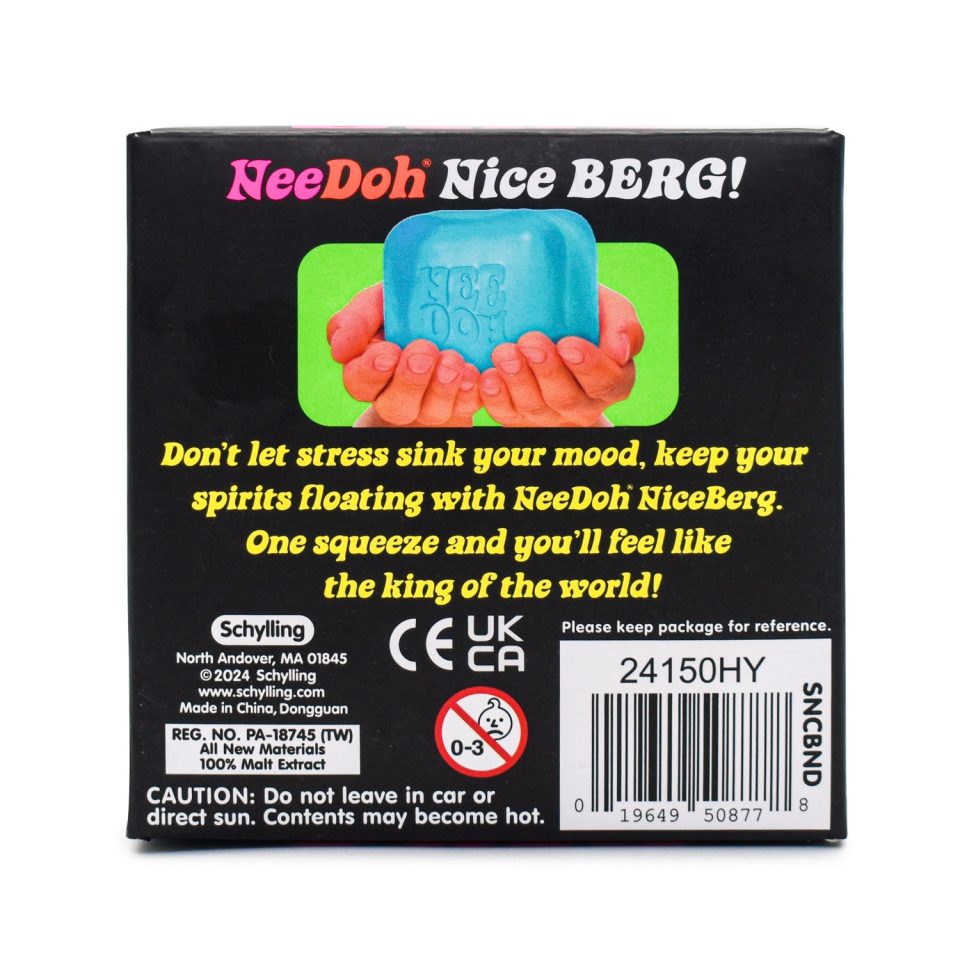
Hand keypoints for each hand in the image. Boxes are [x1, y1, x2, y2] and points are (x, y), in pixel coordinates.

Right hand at [327, 283, 481, 426]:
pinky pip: (466, 409)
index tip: (389, 352)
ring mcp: (430, 406)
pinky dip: (470, 393)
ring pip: (431, 412)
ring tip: (452, 360)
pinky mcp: (461, 406)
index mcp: (370, 371)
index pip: (359, 382)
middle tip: (424, 353)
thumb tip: (339, 350)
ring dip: (442, 388)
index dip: (372, 372)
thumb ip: (356, 318)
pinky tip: (473, 374)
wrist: (457, 314)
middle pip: (395, 406)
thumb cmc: (409, 309)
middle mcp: (397, 395)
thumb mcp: (379, 302)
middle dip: (410, 381)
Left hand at [479, 285, 642, 426]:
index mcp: (610, 381)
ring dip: (517, 380)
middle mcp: (581, 404)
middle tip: (530, 343)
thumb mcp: (607, 309)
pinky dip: (492, 396)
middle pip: (566, 398)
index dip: (588, 366)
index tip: (567, 344)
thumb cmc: (581, 317)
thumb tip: (619, 352)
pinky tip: (485, 376)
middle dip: (547, 370)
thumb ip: (622, 323)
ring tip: (504, 353)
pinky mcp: (517, 417)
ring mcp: (548, 414)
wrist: (544, 326)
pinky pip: (504, 414)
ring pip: (534, 407)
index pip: (606, 382)